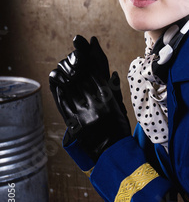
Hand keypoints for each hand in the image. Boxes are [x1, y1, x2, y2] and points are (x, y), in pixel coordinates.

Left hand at [49, 36, 130, 161]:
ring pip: (69, 87)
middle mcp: (95, 102)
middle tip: (69, 56)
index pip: (94, 72)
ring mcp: (83, 112)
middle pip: (81, 77)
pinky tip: (56, 82)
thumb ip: (114, 90)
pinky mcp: (74, 121)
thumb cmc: (118, 129)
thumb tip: (113, 73)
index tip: (82, 49)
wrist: (112, 152)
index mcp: (108, 98)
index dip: (87, 59)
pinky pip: (63, 102)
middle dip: (74, 64)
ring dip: (64, 75)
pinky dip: (58, 90)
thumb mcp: (120, 107)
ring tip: (60, 68)